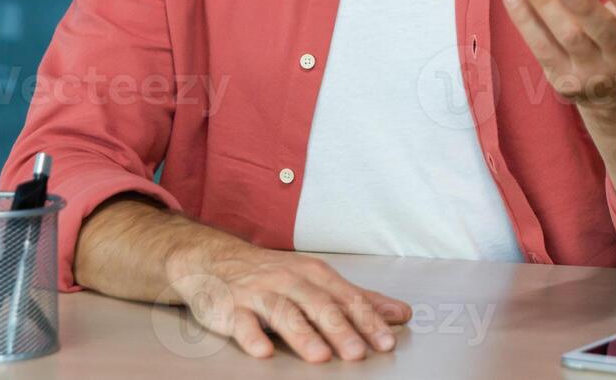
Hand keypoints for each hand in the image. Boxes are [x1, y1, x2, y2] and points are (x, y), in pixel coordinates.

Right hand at [165, 240, 411, 362]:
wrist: (215, 260)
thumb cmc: (274, 274)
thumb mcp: (318, 281)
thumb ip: (358, 299)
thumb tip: (399, 313)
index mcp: (314, 275)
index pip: (347, 298)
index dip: (367, 320)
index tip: (386, 342)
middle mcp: (289, 281)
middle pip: (319, 305)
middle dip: (340, 329)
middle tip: (358, 353)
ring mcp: (259, 293)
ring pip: (284, 313)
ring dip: (303, 335)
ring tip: (320, 356)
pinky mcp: (231, 308)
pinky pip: (242, 322)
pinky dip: (253, 336)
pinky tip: (263, 351)